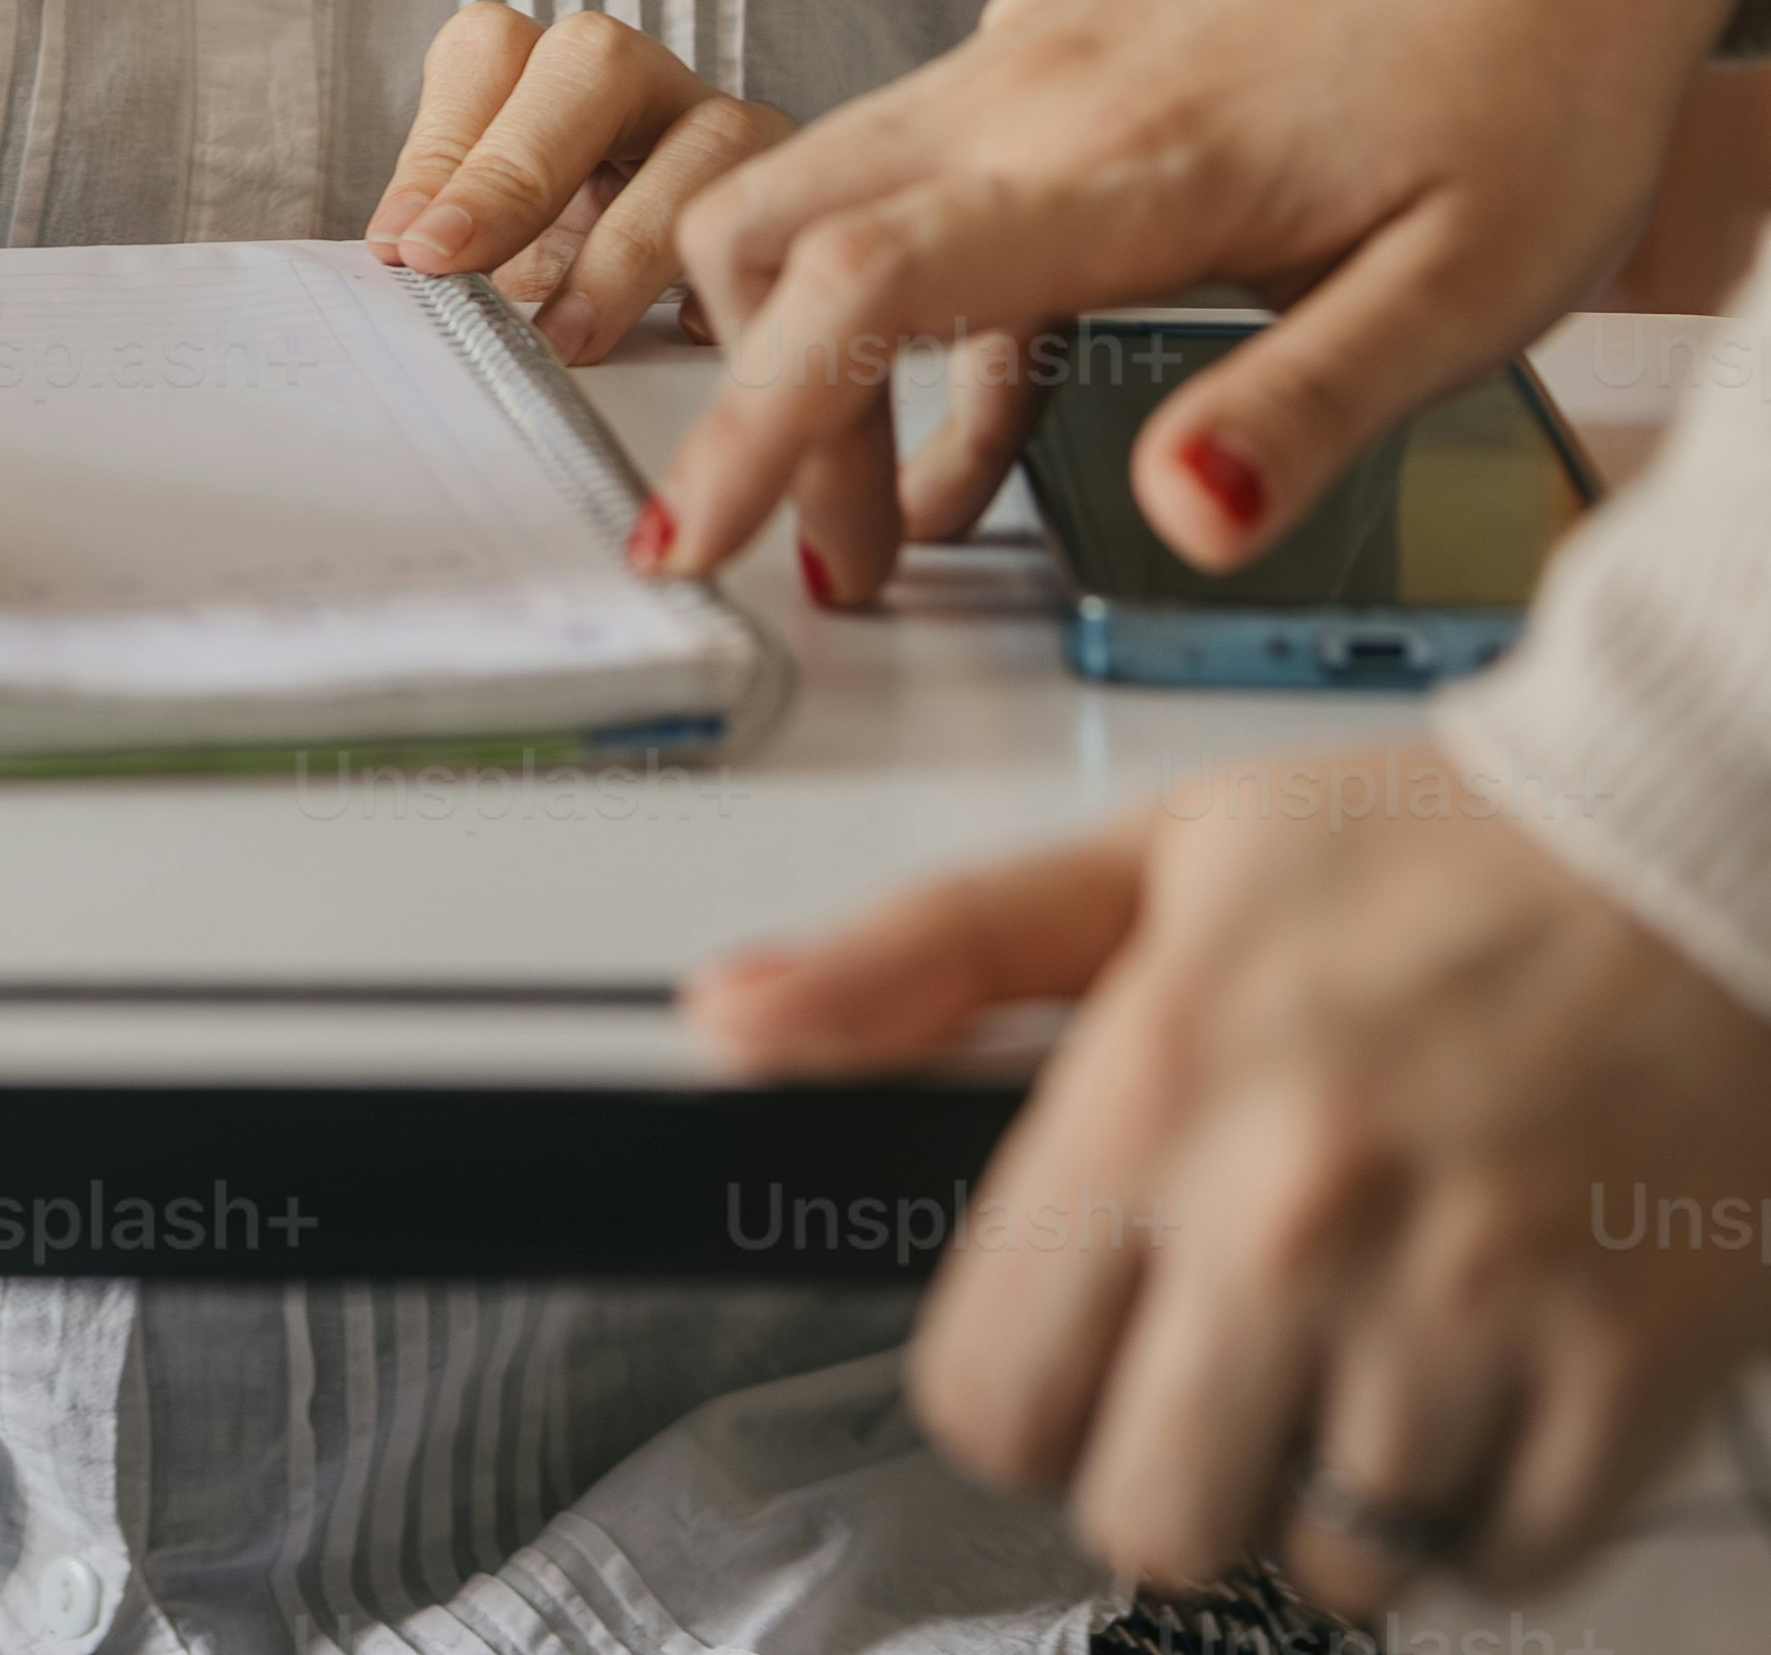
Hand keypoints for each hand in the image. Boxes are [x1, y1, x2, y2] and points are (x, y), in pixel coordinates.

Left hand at [365, 0, 822, 445]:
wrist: (712, 282)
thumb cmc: (585, 253)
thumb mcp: (511, 238)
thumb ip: (456, 234)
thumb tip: (395, 262)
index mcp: (554, 70)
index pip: (489, 51)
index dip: (442, 145)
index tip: (406, 245)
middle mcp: (646, 80)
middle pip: (594, 62)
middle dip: (515, 169)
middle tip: (453, 265)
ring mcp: (733, 129)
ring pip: (704, 142)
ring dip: (624, 252)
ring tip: (566, 340)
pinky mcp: (800, 198)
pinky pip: (781, 228)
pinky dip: (733, 291)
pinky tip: (689, 341)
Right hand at [643, 0, 1759, 598]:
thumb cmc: (1527, 95)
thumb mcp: (1468, 292)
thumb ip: (1310, 404)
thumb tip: (1189, 515)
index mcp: (1132, 152)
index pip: (869, 278)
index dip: (756, 417)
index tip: (692, 544)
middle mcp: (1039, 84)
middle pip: (781, 229)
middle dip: (756, 404)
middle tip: (829, 565)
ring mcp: (1030, 58)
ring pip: (823, 199)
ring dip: (815, 358)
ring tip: (882, 526)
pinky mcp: (1048, 59)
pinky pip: (913, 185)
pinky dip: (895, 311)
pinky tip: (964, 435)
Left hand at [685, 765, 1770, 1602]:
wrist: (1696, 842)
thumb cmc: (1436, 850)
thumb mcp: (1152, 858)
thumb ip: (927, 953)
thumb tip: (732, 1016)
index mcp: (1157, 1090)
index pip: (987, 1394)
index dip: (1019, 1386)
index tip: (1075, 1342)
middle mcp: (1295, 1214)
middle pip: (1146, 1520)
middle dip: (1168, 1461)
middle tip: (1226, 1359)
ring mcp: (1465, 1313)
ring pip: (1329, 1563)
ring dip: (1336, 1484)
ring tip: (1370, 1341)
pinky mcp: (1623, 1383)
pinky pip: (1499, 1565)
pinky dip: (1481, 1509)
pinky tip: (1478, 1379)